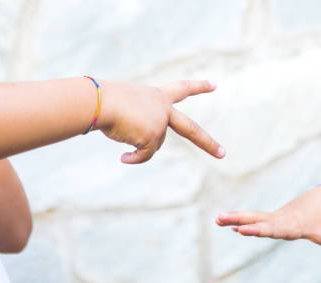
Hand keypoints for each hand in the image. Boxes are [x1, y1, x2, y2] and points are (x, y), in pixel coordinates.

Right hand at [98, 80, 224, 163]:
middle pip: (191, 129)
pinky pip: (144, 155)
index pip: (182, 89)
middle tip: (223, 154)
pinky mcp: (153, 137)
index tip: (214, 85)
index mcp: (157, 96)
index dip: (198, 86)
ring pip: (153, 145)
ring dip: (137, 144)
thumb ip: (140, 122)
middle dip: (208, 143)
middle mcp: (163, 109)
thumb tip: (141, 149)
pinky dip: (134, 158)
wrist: (97, 101)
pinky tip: (123, 156)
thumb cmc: (102, 100)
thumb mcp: (125, 106)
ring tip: (120, 128)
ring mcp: (160, 124)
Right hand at [216, 184, 320, 261]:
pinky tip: (225, 222)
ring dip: (235, 218)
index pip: (273, 229)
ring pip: (253, 216)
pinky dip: (240, 218)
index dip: (258, 230)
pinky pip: (254, 217)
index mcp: (292, 226)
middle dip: (241, 221)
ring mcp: (276, 217)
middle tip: (222, 220)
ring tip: (216, 219)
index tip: (243, 230)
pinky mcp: (273, 217)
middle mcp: (281, 220)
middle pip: (258, 221)